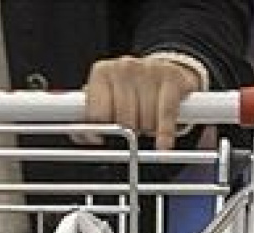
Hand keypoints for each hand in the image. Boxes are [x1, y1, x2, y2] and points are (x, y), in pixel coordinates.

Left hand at [81, 56, 202, 148]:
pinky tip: (163, 144)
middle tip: (132, 127)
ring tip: (146, 121)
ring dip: (146, 129)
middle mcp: (124, 67)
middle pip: (122, 120)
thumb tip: (81, 136)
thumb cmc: (129, 91)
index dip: (99, 131)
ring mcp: (149, 69)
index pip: (97, 114)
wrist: (163, 71)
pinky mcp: (171, 77)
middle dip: (128, 131)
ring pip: (143, 119)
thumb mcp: (106, 100)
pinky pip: (165, 113)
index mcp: (102, 72)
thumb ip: (89, 119)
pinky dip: (164, 132)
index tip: (101, 139)